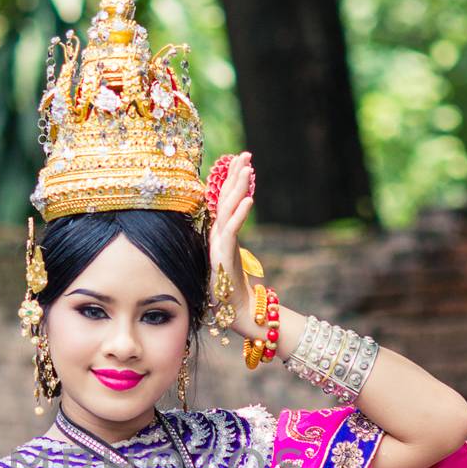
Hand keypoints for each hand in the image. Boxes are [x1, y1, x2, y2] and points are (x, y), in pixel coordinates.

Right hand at [208, 151, 258, 338]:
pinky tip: (248, 199)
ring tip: (247, 168)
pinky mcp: (223, 256)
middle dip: (235, 176)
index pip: (225, 201)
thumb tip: (235, 225)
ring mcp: (219, 245)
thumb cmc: (232, 290)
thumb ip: (231, 240)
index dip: (231, 180)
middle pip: (225, 200)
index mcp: (220, 235)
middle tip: (245, 155)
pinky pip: (233, 230)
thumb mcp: (231, 258)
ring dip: (237, 188)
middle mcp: (217, 236)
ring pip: (227, 210)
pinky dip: (240, 214)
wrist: (234, 312)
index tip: (240, 161)